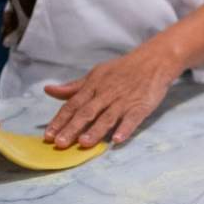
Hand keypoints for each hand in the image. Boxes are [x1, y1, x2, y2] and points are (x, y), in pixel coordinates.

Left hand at [42, 43, 183, 147]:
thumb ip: (74, 87)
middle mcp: (106, 94)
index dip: (60, 120)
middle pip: (87, 112)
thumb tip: (48, 90)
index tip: (48, 135)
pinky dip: (125, 129)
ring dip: (96, 130)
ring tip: (84, 143)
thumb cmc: (123, 69)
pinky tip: (118, 140)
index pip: (73, 104)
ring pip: (107, 117)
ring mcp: (124, 100)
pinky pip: (132, 118)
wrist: (155, 60)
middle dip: (72, 128)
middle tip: (60, 143)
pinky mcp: (142, 105)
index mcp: (94, 86)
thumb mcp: (97, 74)